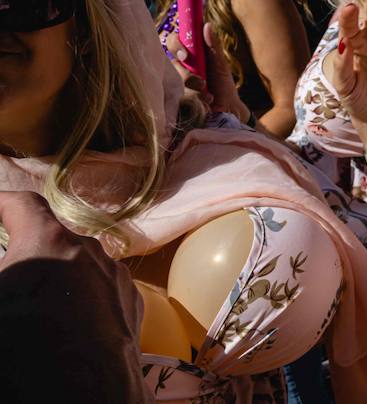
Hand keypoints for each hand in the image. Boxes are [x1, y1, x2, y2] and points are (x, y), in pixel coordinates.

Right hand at [0, 192, 142, 397]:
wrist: (84, 399)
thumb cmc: (24, 349)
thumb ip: (6, 273)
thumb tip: (11, 278)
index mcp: (48, 242)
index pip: (23, 205)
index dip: (5, 204)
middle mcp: (90, 251)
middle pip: (52, 238)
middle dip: (28, 250)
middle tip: (11, 269)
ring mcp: (117, 280)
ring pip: (80, 266)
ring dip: (57, 277)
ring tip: (35, 303)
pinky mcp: (132, 309)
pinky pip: (100, 293)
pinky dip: (80, 300)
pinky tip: (65, 325)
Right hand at [173, 24, 250, 123]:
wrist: (227, 109)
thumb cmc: (223, 85)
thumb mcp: (220, 64)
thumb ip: (213, 46)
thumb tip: (207, 24)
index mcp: (188, 55)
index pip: (173, 42)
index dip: (175, 44)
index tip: (185, 55)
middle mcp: (177, 68)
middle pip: (168, 62)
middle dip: (184, 73)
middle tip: (198, 79)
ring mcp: (174, 84)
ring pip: (173, 82)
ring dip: (194, 89)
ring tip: (208, 94)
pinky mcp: (174, 100)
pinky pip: (175, 98)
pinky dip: (194, 100)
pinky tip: (205, 102)